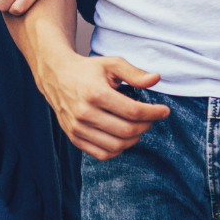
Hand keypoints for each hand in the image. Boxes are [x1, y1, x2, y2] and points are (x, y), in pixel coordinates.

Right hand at [32, 48, 167, 158]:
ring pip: (116, 146)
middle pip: (127, 131)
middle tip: (150, 118)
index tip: (164, 110)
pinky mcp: (73, 137)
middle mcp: (84, 113)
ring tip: (136, 127)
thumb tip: (156, 79)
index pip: (133, 112)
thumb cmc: (87, 70)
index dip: (154, 113)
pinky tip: (122, 137)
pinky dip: (117, 150)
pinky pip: (101, 154)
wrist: (55, 76)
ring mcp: (77, 127)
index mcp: (95, 93)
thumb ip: (134, 72)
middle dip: (146, 126)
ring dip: (133, 139)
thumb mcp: (111, 64)